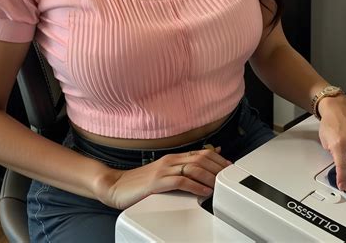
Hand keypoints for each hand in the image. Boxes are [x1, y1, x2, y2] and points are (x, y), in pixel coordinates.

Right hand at [94, 146, 231, 209]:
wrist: (116, 186)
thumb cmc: (140, 183)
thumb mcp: (164, 172)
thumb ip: (182, 168)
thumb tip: (199, 166)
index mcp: (173, 158)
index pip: (202, 153)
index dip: (218, 159)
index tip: (230, 168)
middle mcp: (170, 161)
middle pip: (201, 158)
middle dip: (218, 167)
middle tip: (229, 177)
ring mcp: (163, 170)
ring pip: (193, 167)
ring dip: (210, 177)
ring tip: (220, 185)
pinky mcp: (157, 182)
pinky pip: (180, 182)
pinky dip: (195, 186)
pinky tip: (204, 192)